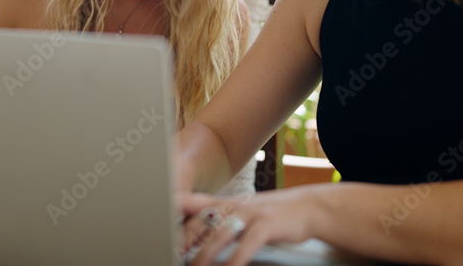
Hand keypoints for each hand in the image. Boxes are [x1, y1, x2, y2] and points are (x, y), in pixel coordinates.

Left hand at [182, 189, 318, 265]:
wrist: (307, 207)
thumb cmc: (269, 215)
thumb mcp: (240, 213)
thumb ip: (216, 221)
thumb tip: (190, 235)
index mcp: (223, 203)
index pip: (188, 203)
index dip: (170, 213)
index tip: (155, 228)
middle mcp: (233, 205)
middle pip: (200, 221)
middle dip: (182, 240)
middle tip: (170, 255)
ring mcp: (250, 213)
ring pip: (219, 233)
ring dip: (204, 254)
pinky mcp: (267, 224)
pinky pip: (248, 243)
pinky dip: (236, 259)